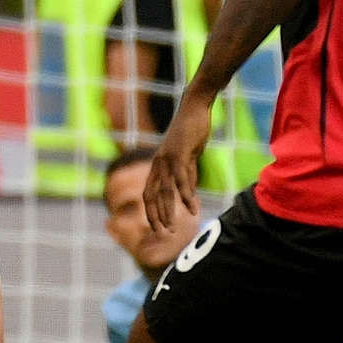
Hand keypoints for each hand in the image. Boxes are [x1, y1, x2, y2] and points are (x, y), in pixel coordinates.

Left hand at [143, 94, 213, 230]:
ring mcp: (167, 159)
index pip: (148, 194)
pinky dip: (186, 196)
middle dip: (156, 217)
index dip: (151, 212)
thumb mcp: (188, 157)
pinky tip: (192, 209)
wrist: (194, 107)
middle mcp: (158, 163)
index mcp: (157, 165)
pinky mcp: (179, 154)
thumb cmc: (191, 131)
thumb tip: (188, 193)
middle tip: (164, 235)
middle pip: (152, 196)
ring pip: (165, 192)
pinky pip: (181, 180)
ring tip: (174, 229)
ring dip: (168, 212)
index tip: (157, 228)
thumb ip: (187, 175)